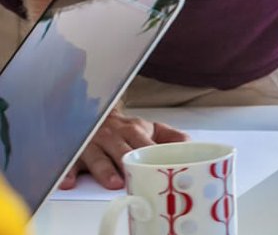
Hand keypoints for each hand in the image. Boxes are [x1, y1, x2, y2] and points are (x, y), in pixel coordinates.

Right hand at [58, 108, 187, 190]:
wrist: (93, 112)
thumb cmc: (125, 128)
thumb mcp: (150, 127)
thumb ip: (172, 137)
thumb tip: (191, 145)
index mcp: (134, 130)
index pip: (145, 144)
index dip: (151, 155)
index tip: (159, 168)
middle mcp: (112, 137)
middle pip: (121, 150)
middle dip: (128, 164)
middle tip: (135, 177)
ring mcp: (92, 144)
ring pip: (97, 157)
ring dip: (104, 170)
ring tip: (113, 182)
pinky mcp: (74, 154)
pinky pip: (69, 163)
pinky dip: (68, 173)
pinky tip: (69, 182)